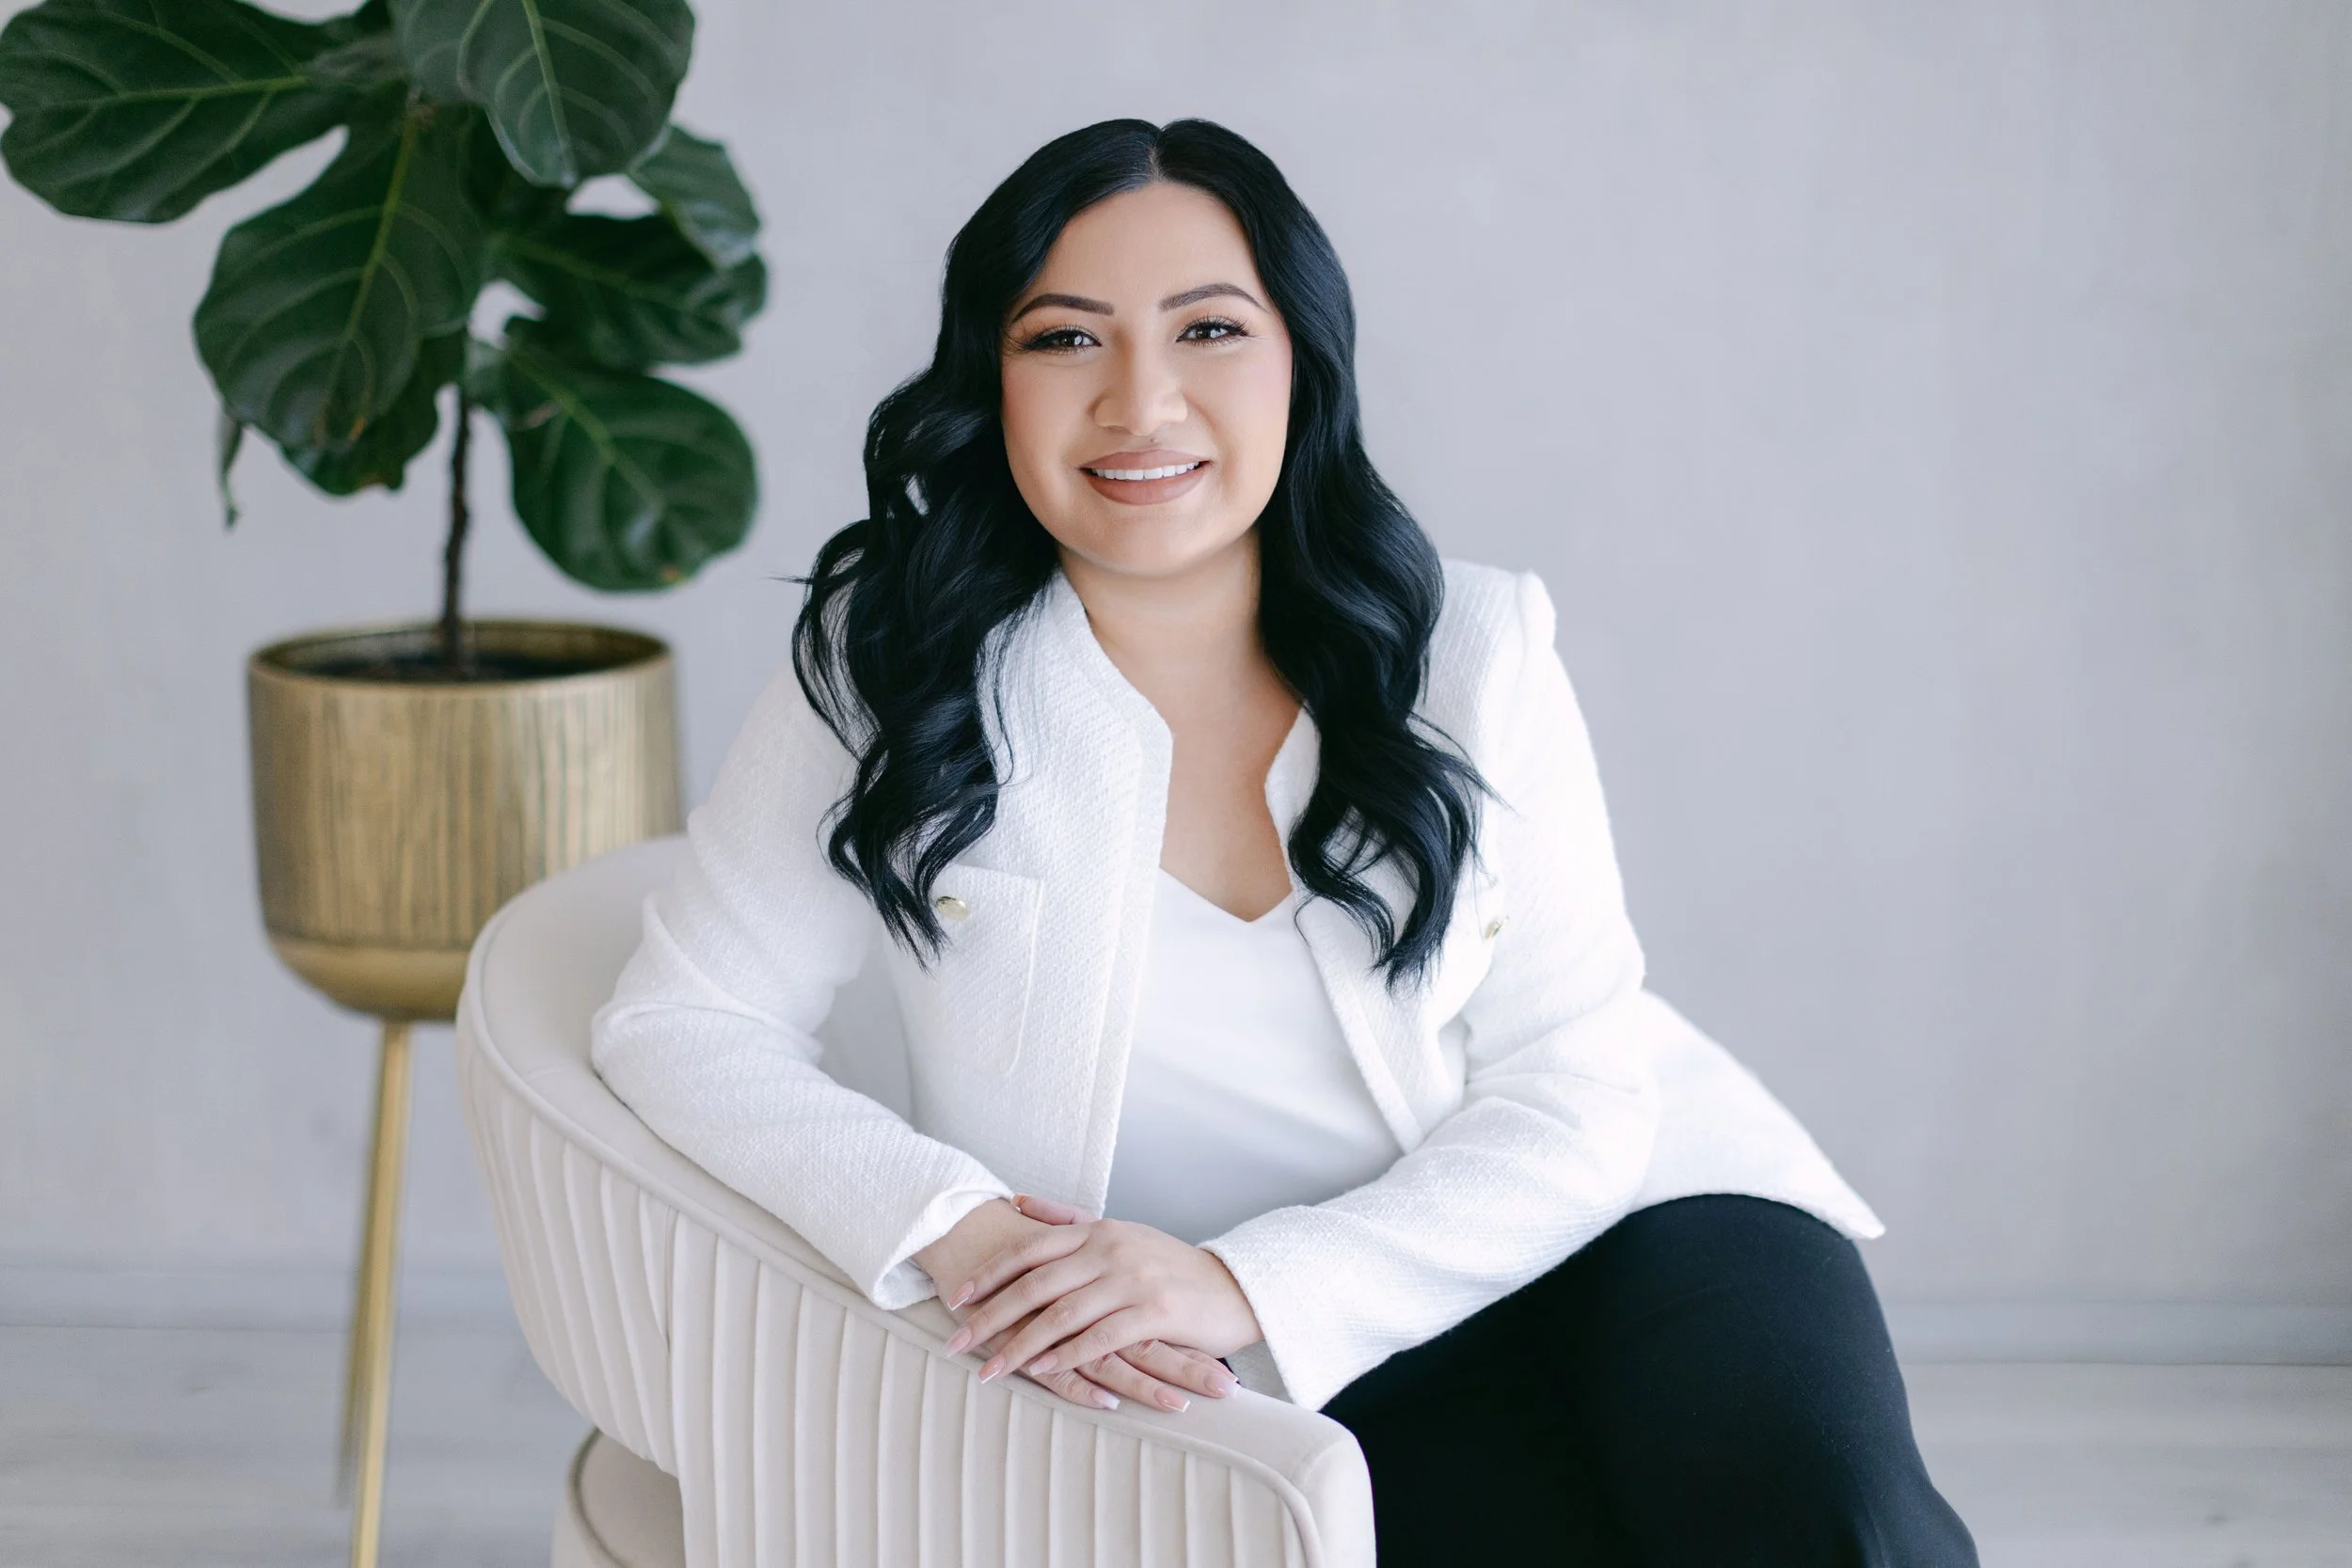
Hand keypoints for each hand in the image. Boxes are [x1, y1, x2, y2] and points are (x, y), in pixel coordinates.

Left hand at [942, 1200, 1262, 1388]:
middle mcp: (1110, 1250)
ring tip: (990, 1370)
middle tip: (957, 1342)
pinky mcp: (1154, 1312)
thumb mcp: (1120, 1232)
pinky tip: (1042, 1372)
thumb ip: (1068, 1219)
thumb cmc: (1170, 1266)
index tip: (957, 1297)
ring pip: (1061, 1314)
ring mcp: (1132, 1280)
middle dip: (991, 1315)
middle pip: (1036, 1283)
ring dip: (1020, 1346)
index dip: (990, 1274)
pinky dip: (1067, 1356)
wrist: (1232, 1288)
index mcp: (1098, 1231)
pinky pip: (1100, 1337)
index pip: (1030, 1248)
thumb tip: (1019, 1201)